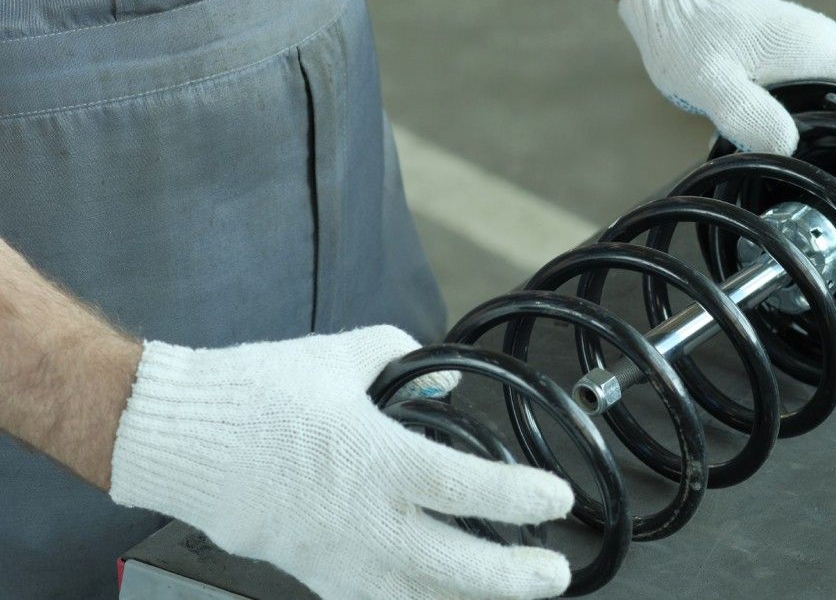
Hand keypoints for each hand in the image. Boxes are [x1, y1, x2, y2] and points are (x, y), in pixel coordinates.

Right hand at [109, 326, 572, 598]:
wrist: (179, 438)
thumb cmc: (256, 395)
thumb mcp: (341, 359)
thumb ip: (403, 361)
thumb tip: (441, 379)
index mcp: (380, 459)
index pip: (472, 488)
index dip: (523, 498)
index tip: (556, 498)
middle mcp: (367, 519)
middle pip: (460, 567)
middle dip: (517, 578)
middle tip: (554, 574)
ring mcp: (339, 557)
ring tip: (507, 596)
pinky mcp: (312, 574)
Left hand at [617, 0, 835, 153]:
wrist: (669, 1)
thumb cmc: (686, 37)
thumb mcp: (714, 86)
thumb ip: (750, 117)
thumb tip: (789, 145)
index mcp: (813, 52)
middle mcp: (819, 43)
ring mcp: (805, 43)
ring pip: (835, 89)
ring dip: (827, 120)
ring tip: (807, 153)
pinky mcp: (787, 48)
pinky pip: (811, 82)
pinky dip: (804, 108)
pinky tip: (775, 129)